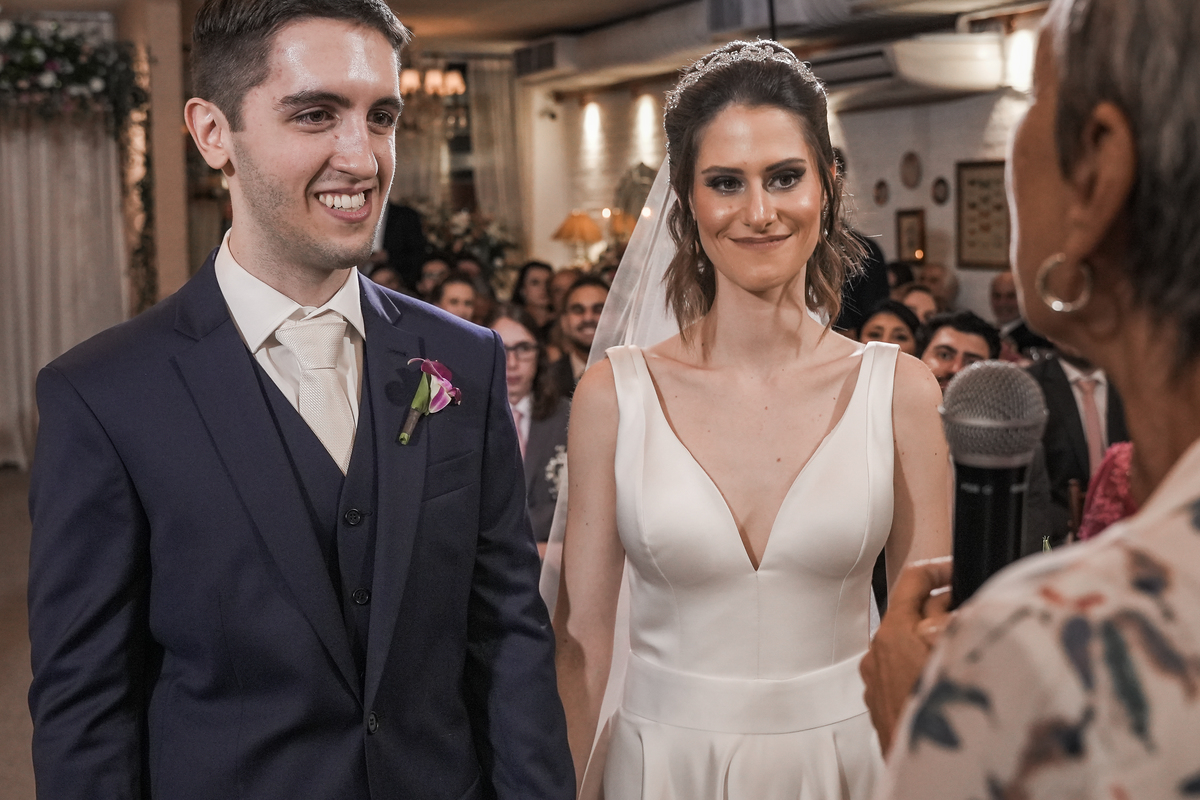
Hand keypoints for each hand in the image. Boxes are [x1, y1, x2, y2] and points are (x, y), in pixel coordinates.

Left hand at [860, 556, 952, 755]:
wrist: (924, 773)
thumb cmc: (941, 719)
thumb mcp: (957, 658)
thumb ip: (956, 625)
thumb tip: (958, 608)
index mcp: (893, 633)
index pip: (912, 580)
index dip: (939, 568)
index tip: (959, 569)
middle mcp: (878, 651)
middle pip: (913, 611)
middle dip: (945, 604)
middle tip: (974, 606)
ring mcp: (875, 677)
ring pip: (908, 641)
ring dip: (936, 636)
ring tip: (968, 641)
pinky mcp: (879, 700)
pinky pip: (902, 668)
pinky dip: (924, 661)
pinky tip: (950, 673)